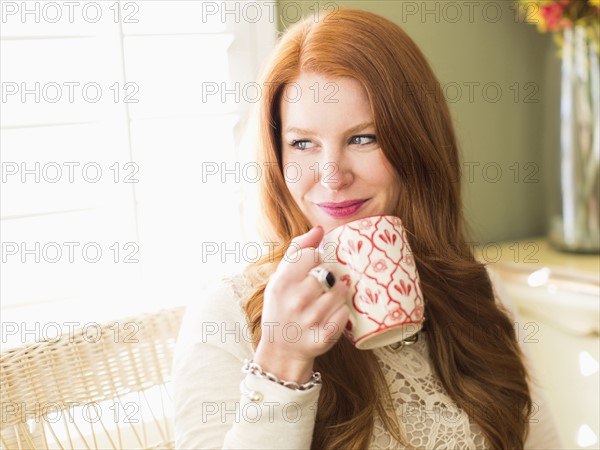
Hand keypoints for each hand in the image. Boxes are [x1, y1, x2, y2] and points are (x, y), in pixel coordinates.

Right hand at [254, 226, 349, 383]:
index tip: (311, 269)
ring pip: (340, 293)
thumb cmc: (282, 307)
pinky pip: (345, 315)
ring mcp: (310, 320)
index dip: (316, 259)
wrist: (281, 349)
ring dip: (339, 295)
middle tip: (321, 288)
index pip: (311, 255)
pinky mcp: (323, 338)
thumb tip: (318, 229)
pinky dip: (342, 314)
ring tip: (328, 301)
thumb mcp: (280, 278)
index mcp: (282, 282)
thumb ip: (297, 251)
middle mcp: (295, 300)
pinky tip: (332, 316)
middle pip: (328, 273)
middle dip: (328, 278)